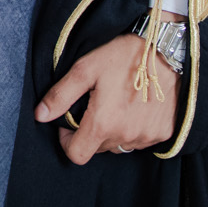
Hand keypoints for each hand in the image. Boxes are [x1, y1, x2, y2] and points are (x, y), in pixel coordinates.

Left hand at [33, 24, 181, 164]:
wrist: (168, 52)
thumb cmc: (124, 56)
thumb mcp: (85, 68)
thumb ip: (60, 95)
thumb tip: (40, 116)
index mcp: (104, 123)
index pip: (77, 155)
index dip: (67, 141)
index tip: (69, 124)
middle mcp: (126, 136)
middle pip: (97, 148)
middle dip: (90, 131)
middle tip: (95, 104)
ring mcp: (147, 137)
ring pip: (119, 145)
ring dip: (112, 131)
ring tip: (116, 103)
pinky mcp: (164, 134)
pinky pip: (140, 141)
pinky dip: (133, 129)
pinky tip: (135, 107)